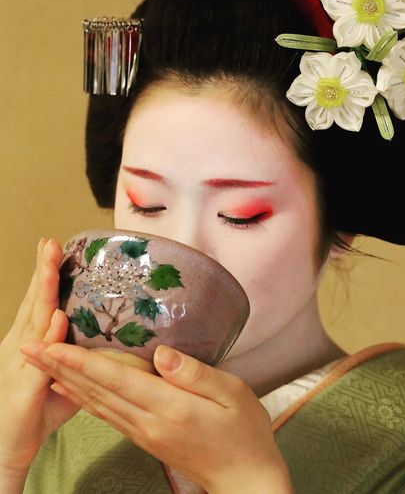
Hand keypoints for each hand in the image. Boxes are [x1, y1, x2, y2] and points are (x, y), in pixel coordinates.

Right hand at [0, 239, 78, 475]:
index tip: (55, 249)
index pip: (40, 303)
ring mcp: (21, 365)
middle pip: (35, 303)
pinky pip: (41, 359)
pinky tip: (58, 317)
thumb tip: (108, 342)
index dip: (47, 276)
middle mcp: (22, 347)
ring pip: (34, 322)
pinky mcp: (25, 388)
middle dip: (43, 272)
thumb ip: (80, 357)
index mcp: (31, 343)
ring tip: (51, 265)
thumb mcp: (65, 379)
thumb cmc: (37, 411)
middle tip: (51, 242)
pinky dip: (49, 337)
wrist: (8, 449)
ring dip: (44, 293)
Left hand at [19, 340, 291, 492]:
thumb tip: (162, 352)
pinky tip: (72, 388)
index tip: (51, 343)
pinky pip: (106, 414)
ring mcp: (143, 432)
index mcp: (169, 407)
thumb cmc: (244, 432)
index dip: (80, 360)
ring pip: (95, 403)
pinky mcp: (145, 437)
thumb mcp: (232, 393)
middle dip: (59, 367)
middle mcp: (148, 422)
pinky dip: (83, 398)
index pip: (115, 378)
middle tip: (29, 346)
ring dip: (64, 381)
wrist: (245, 480)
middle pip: (95, 391)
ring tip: (41, 362)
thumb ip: (195, 373)